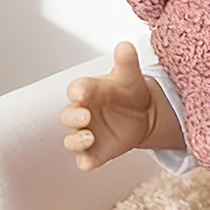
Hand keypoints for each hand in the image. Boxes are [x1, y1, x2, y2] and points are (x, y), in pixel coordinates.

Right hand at [60, 41, 168, 170]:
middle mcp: (82, 113)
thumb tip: (125, 46)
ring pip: (71, 141)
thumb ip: (126, 61)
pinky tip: (88, 163)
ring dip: (76, 141)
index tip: (81, 92)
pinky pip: (85, 160)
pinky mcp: (96, 152)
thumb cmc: (127, 90)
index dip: (77, 91)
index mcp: (88, 91)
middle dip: (74, 117)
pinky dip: (84, 163)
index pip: (76, 90)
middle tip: (86, 115)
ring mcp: (87, 134)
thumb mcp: (129, 75)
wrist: (142, 113)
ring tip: (89, 137)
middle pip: (68, 116)